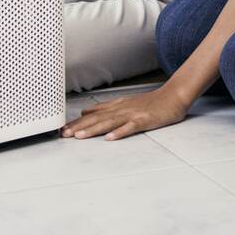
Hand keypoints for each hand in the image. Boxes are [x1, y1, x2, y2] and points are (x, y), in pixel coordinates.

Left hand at [61, 86, 190, 140]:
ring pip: (110, 122)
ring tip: (79, 136)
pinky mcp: (145, 120)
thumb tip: (85, 112)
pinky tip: (110, 138)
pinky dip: (120, 132)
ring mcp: (133, 114)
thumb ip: (105, 108)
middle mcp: (121, 109)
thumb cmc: (151, 101)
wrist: (173, 95)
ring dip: (94, 129)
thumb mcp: (124, 102)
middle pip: (97, 119)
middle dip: (79, 127)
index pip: (92, 115)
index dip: (76, 122)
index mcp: (116, 106)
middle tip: (63, 135)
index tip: (61, 130)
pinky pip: (131, 127)